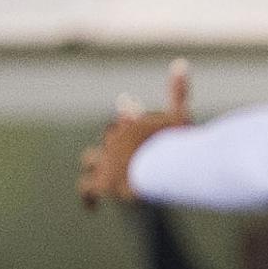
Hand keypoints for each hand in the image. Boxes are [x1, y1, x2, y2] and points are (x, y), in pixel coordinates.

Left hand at [77, 59, 191, 208]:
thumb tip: (180, 62)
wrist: (159, 164)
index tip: (129, 120)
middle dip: (114, 146)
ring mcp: (105, 161)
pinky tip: (91, 206)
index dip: (129, 123)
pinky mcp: (101, 183)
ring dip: (95, 166)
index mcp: (130, 124)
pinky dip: (88, 197)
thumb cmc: (174, 141)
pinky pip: (87, 189)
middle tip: (121, 157)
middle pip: (109, 140)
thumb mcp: (180, 114)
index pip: (124, 122)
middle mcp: (113, 140)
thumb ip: (179, 90)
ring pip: (91, 160)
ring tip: (99, 178)